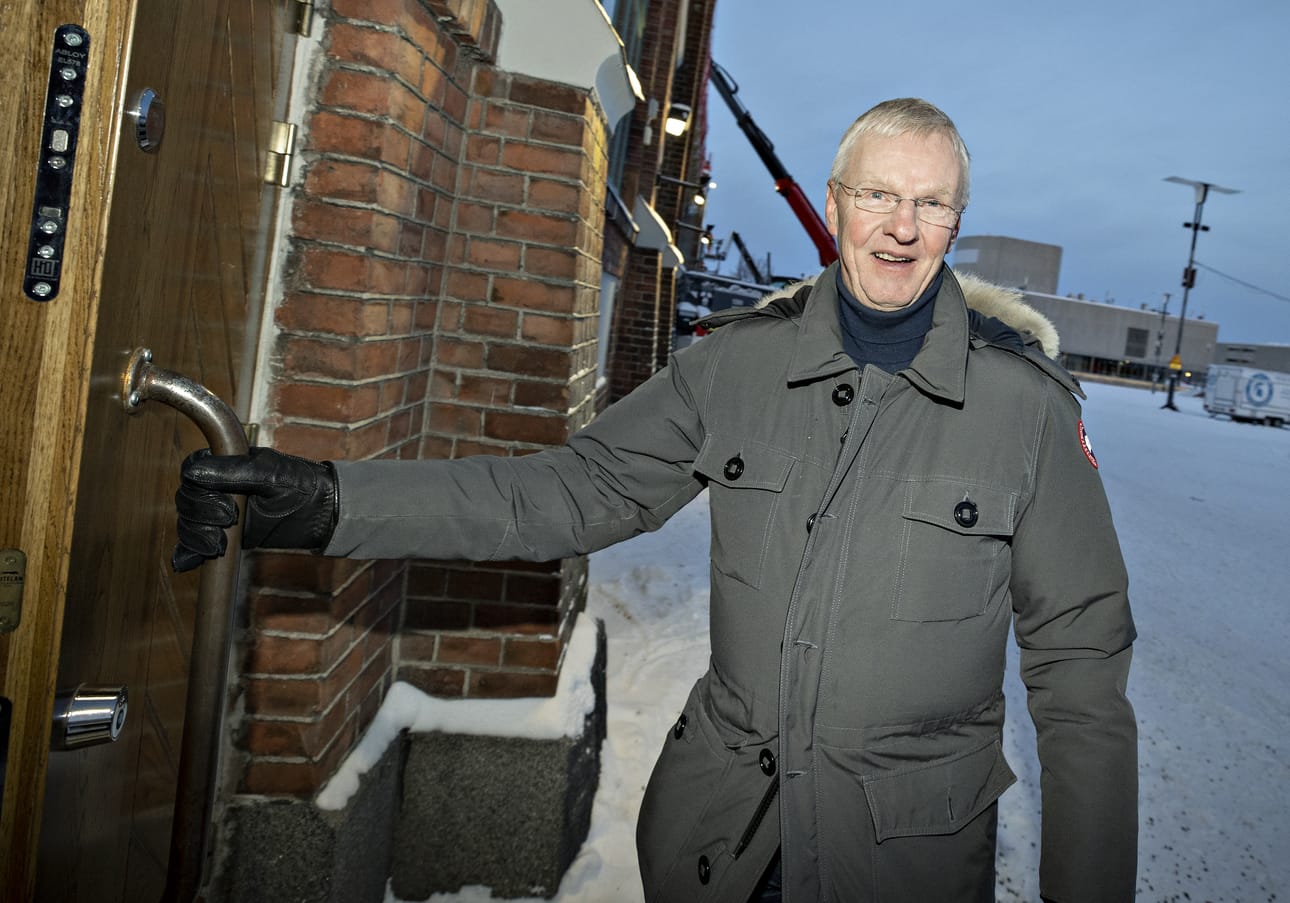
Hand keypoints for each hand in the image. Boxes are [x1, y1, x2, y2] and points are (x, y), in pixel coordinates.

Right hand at [172, 447, 337, 571]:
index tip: (227, 507)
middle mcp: (217, 487)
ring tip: (219, 545)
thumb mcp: (270, 474)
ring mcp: (218, 513)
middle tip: (229, 523)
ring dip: (196, 536)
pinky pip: (195, 545)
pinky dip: (187, 553)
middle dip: (201, 516)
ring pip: (189, 524)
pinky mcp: (224, 535)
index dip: (200, 491)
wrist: (321, 513)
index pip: (191, 473)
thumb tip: (193, 471)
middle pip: (187, 501)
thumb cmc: (300, 484)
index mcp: (225, 464)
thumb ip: (232, 472)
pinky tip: (186, 562)